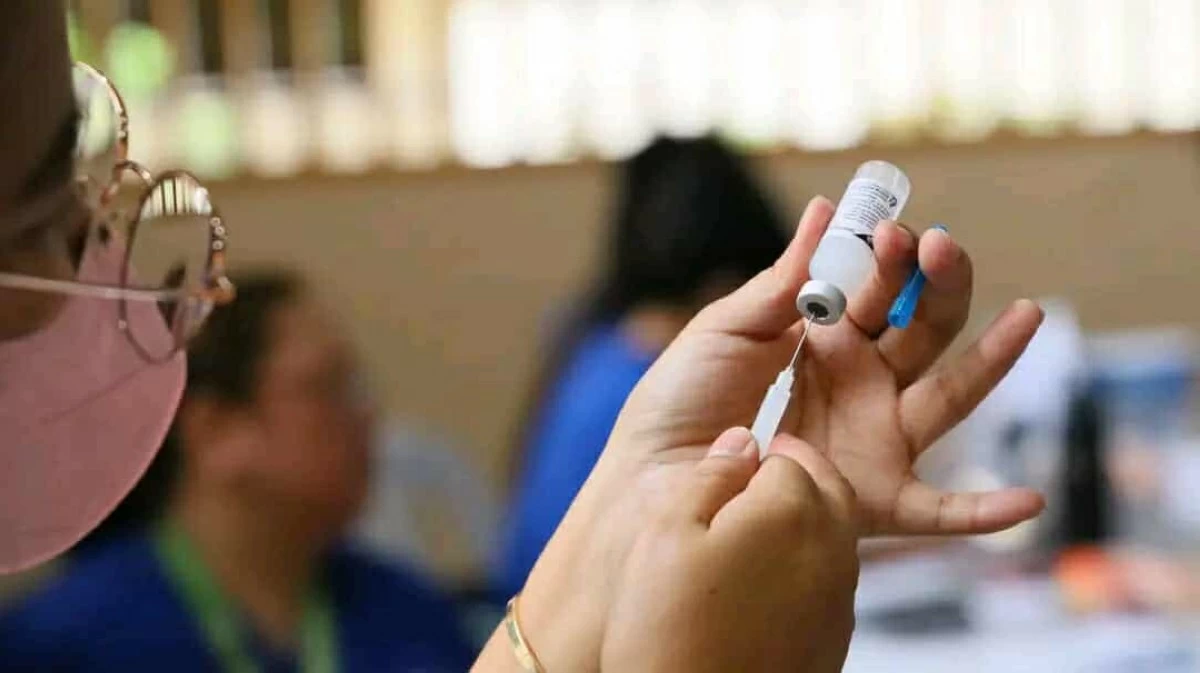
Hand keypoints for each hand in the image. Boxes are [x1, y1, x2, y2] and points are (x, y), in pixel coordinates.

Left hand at [514, 197, 1042, 669]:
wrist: (647, 481)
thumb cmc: (676, 403)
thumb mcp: (725, 329)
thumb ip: (783, 279)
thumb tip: (827, 210)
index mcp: (822, 347)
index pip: (876, 295)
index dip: (890, 261)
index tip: (897, 227)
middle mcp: (856, 390)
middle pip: (920, 334)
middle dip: (937, 288)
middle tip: (941, 246)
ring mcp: (870, 443)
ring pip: (948, 399)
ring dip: (992, 360)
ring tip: (1028, 314)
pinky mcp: (869, 500)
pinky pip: (937, 513)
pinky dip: (984, 514)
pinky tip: (1029, 504)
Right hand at [602, 428, 857, 672]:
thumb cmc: (669, 634)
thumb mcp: (666, 531)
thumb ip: (710, 474)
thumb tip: (740, 442)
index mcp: (790, 510)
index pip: (788, 454)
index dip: (756, 456)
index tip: (729, 469)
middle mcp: (829, 549)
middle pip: (826, 487)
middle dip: (794, 477)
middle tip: (748, 486)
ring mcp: (838, 598)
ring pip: (834, 533)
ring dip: (801, 521)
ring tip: (745, 538)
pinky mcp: (835, 638)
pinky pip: (829, 581)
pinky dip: (802, 568)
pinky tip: (756, 588)